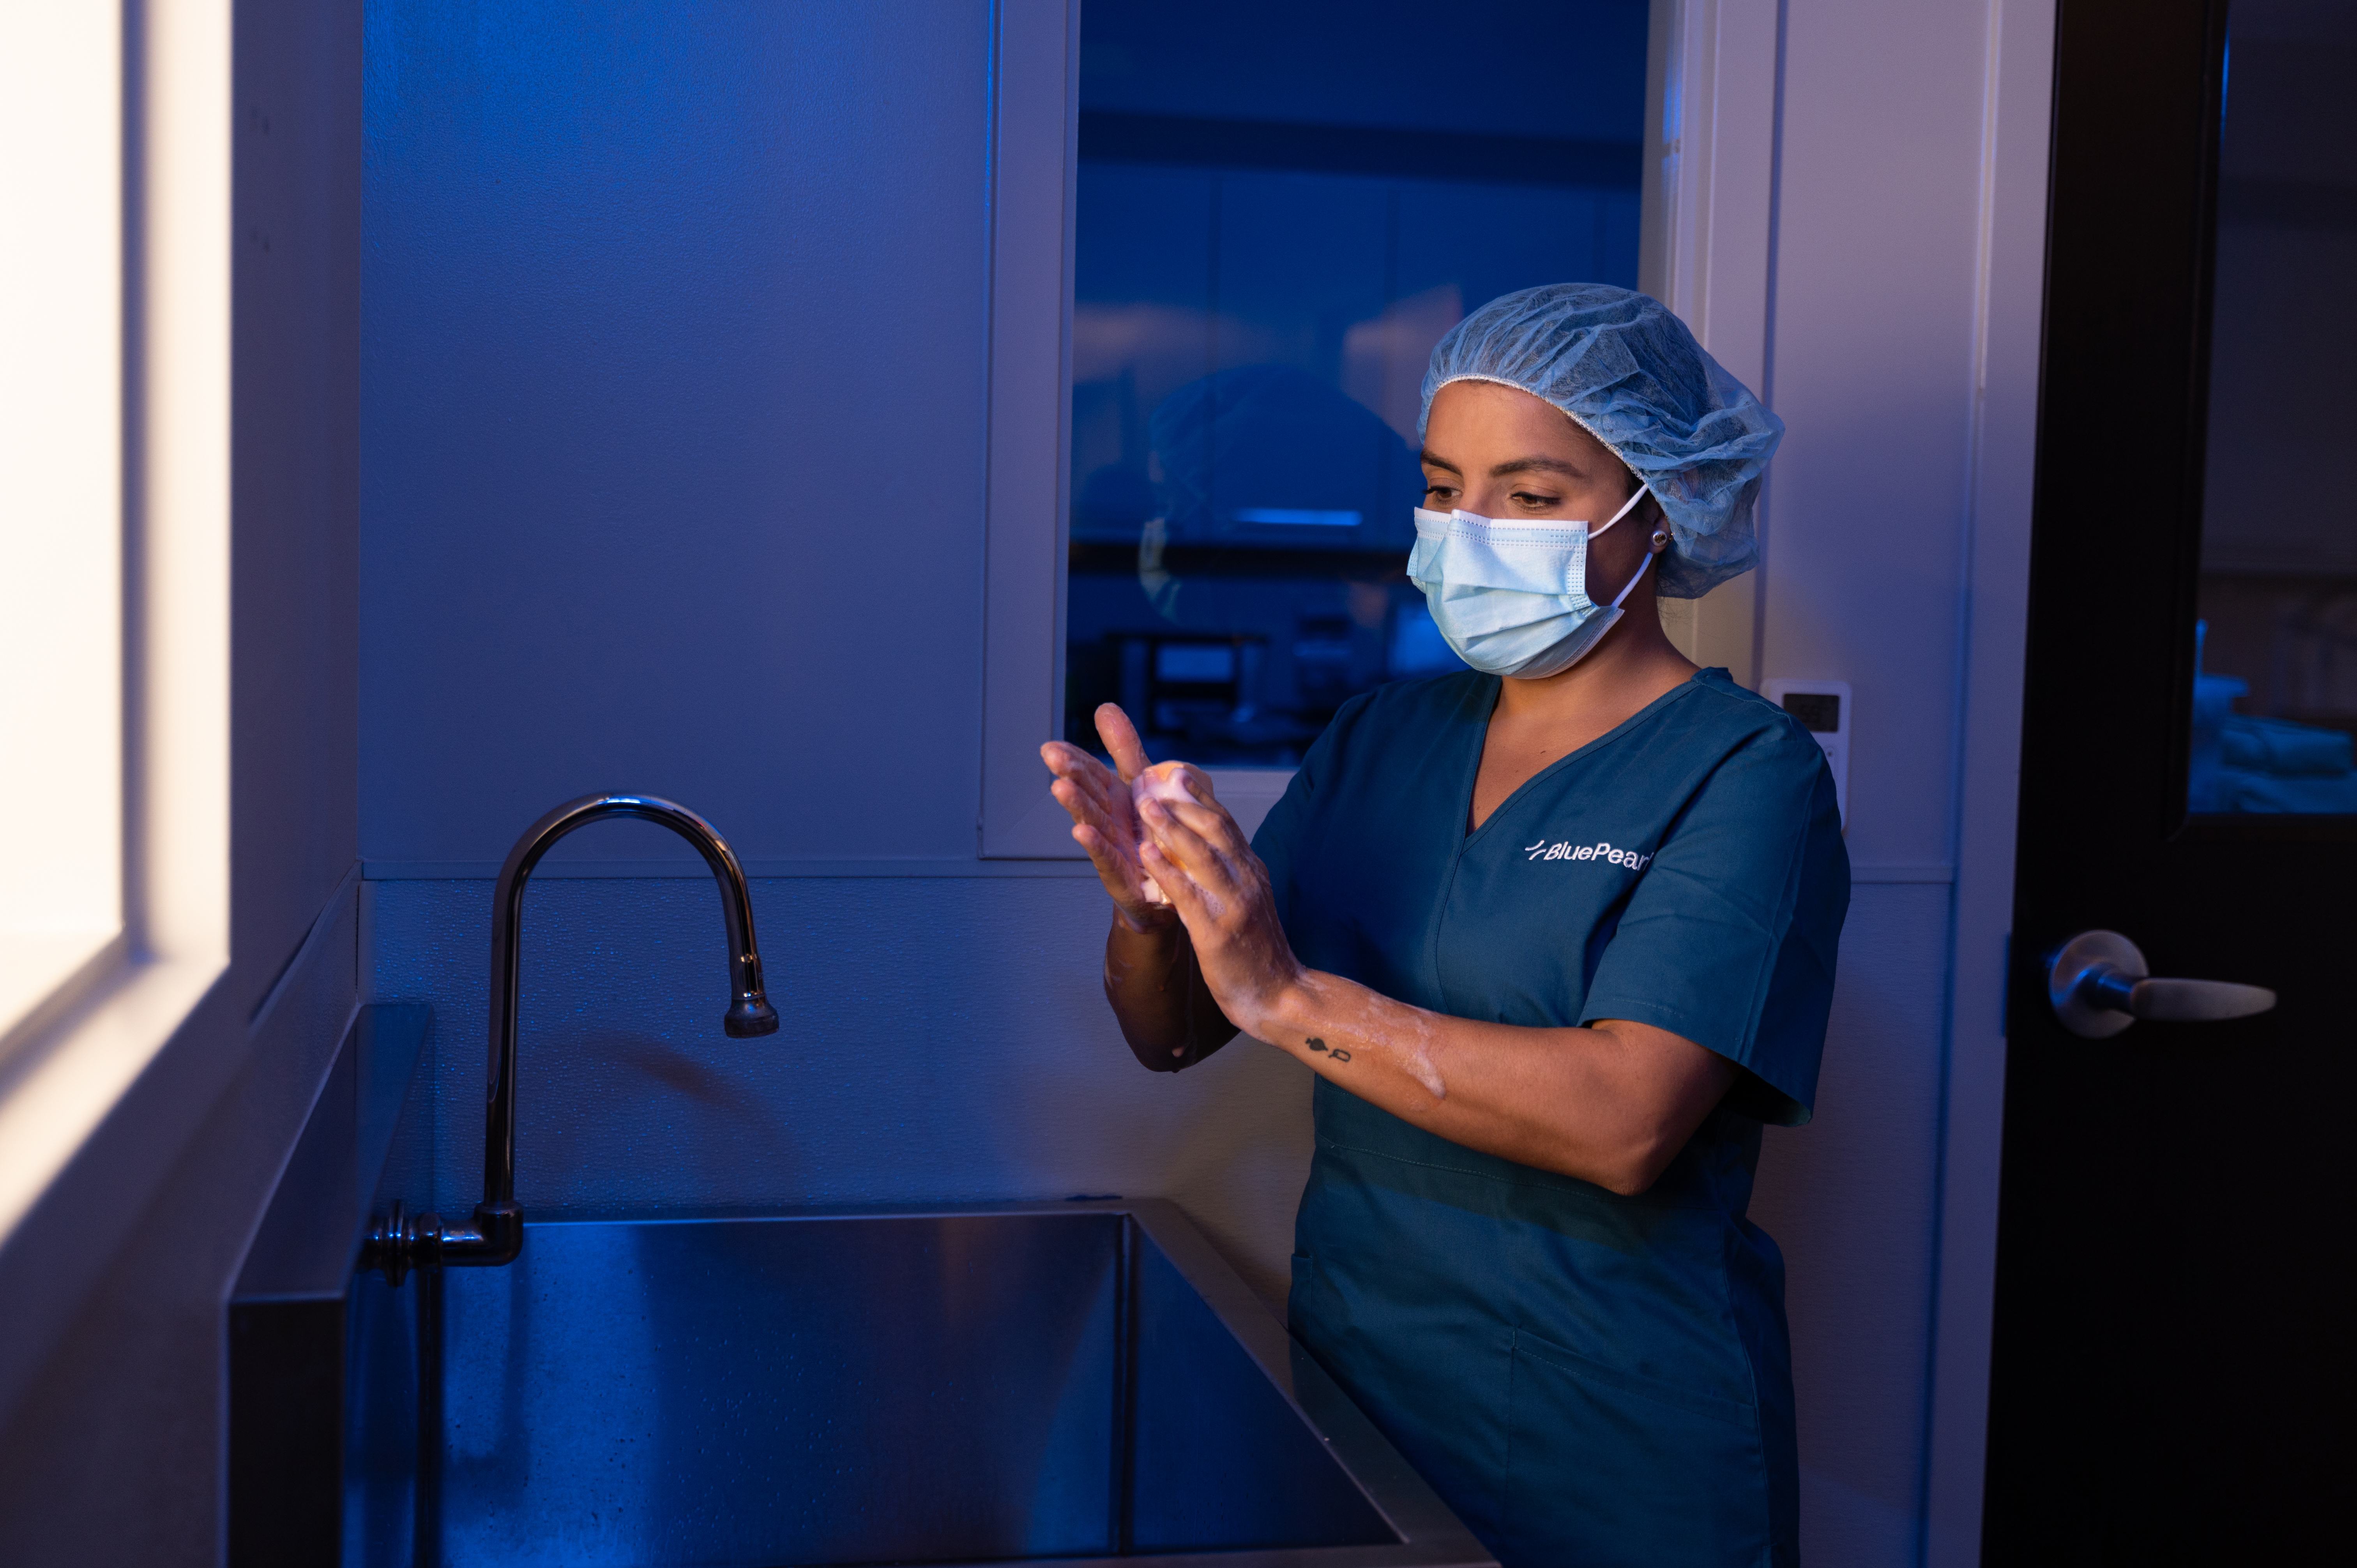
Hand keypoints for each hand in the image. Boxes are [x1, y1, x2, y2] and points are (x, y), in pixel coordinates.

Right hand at [1041, 704, 1209, 930]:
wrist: (1174, 887)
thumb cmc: (1155, 835)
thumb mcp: (1145, 783)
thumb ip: (1124, 749)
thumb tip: (1105, 709)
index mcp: (1115, 798)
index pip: (1091, 774)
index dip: (1073, 760)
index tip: (1052, 747)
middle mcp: (1110, 821)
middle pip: (1089, 794)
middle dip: (1071, 775)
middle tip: (1053, 758)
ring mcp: (1113, 848)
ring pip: (1093, 822)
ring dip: (1076, 805)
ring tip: (1061, 788)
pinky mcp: (1123, 875)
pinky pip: (1108, 858)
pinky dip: (1095, 845)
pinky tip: (1081, 832)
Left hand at [1132, 779, 1305, 1038]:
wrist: (1281, 997)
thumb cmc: (1259, 955)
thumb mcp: (1249, 904)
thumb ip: (1232, 877)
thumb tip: (1206, 853)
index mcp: (1252, 872)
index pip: (1227, 825)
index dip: (1201, 799)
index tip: (1179, 775)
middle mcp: (1247, 880)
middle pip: (1216, 829)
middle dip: (1184, 802)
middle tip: (1152, 781)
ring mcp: (1234, 904)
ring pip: (1203, 855)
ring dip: (1172, 827)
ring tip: (1144, 807)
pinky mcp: (1218, 931)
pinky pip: (1188, 894)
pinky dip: (1166, 870)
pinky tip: (1145, 854)